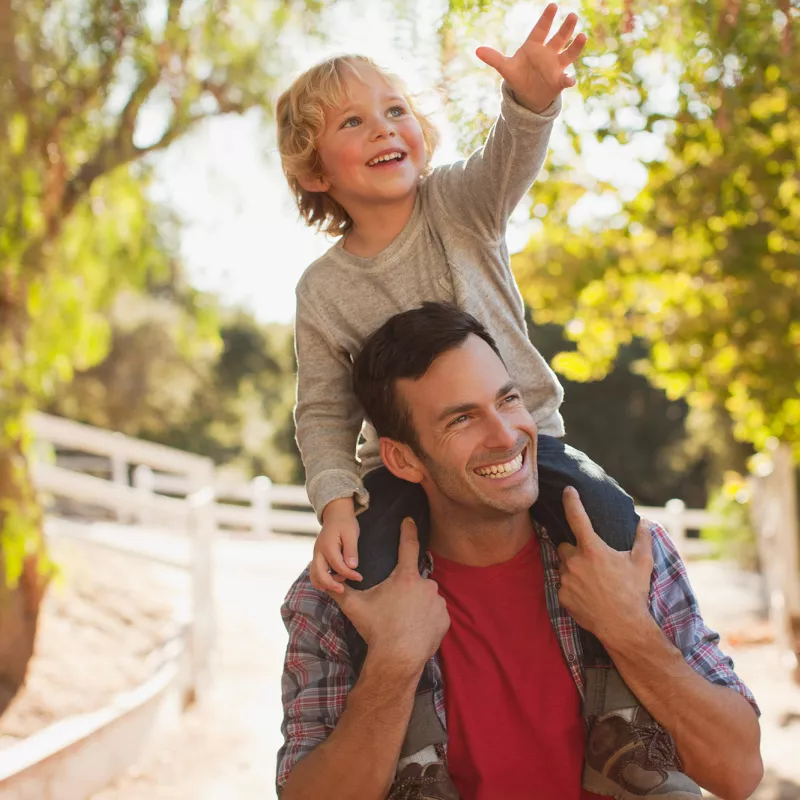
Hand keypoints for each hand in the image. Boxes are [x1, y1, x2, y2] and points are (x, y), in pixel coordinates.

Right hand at [310, 497, 361, 593]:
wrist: (335, 515)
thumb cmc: (345, 523)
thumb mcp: (351, 534)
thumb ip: (351, 550)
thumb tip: (352, 566)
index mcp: (327, 546)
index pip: (338, 566)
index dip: (349, 574)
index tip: (360, 577)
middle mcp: (318, 552)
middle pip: (319, 575)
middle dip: (331, 585)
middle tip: (344, 590)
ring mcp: (316, 555)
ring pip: (314, 576)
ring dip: (325, 584)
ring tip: (340, 586)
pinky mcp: (317, 558)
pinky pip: (315, 573)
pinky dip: (322, 580)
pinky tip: (334, 582)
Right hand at [332, 518, 449, 675]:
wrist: (396, 659)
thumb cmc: (376, 630)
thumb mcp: (354, 607)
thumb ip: (340, 591)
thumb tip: (326, 582)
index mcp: (405, 577)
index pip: (408, 546)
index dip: (408, 530)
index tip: (409, 520)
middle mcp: (425, 585)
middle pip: (414, 581)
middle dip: (405, 592)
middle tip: (393, 610)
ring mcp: (438, 602)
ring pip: (426, 598)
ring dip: (417, 605)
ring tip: (403, 622)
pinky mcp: (445, 618)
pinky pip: (435, 614)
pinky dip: (426, 619)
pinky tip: (415, 630)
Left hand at [476, 3, 587, 112]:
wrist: (528, 96)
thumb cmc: (518, 77)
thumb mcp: (506, 68)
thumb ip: (494, 58)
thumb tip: (477, 50)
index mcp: (534, 46)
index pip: (540, 30)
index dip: (546, 19)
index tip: (553, 6)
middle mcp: (548, 53)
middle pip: (558, 38)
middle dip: (565, 28)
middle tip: (572, 15)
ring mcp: (556, 65)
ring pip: (568, 53)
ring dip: (575, 46)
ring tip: (583, 36)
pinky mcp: (559, 80)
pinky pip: (566, 79)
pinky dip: (569, 79)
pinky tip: (570, 80)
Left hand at [556, 487, 653, 646]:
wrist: (624, 626)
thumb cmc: (634, 592)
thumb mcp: (642, 563)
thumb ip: (643, 539)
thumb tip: (645, 521)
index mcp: (592, 549)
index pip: (577, 518)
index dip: (571, 501)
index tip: (567, 490)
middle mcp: (574, 561)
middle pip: (565, 546)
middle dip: (575, 550)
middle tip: (592, 561)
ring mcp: (566, 579)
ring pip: (563, 566)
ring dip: (573, 569)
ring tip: (593, 581)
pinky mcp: (562, 596)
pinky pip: (563, 585)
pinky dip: (572, 587)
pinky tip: (588, 594)